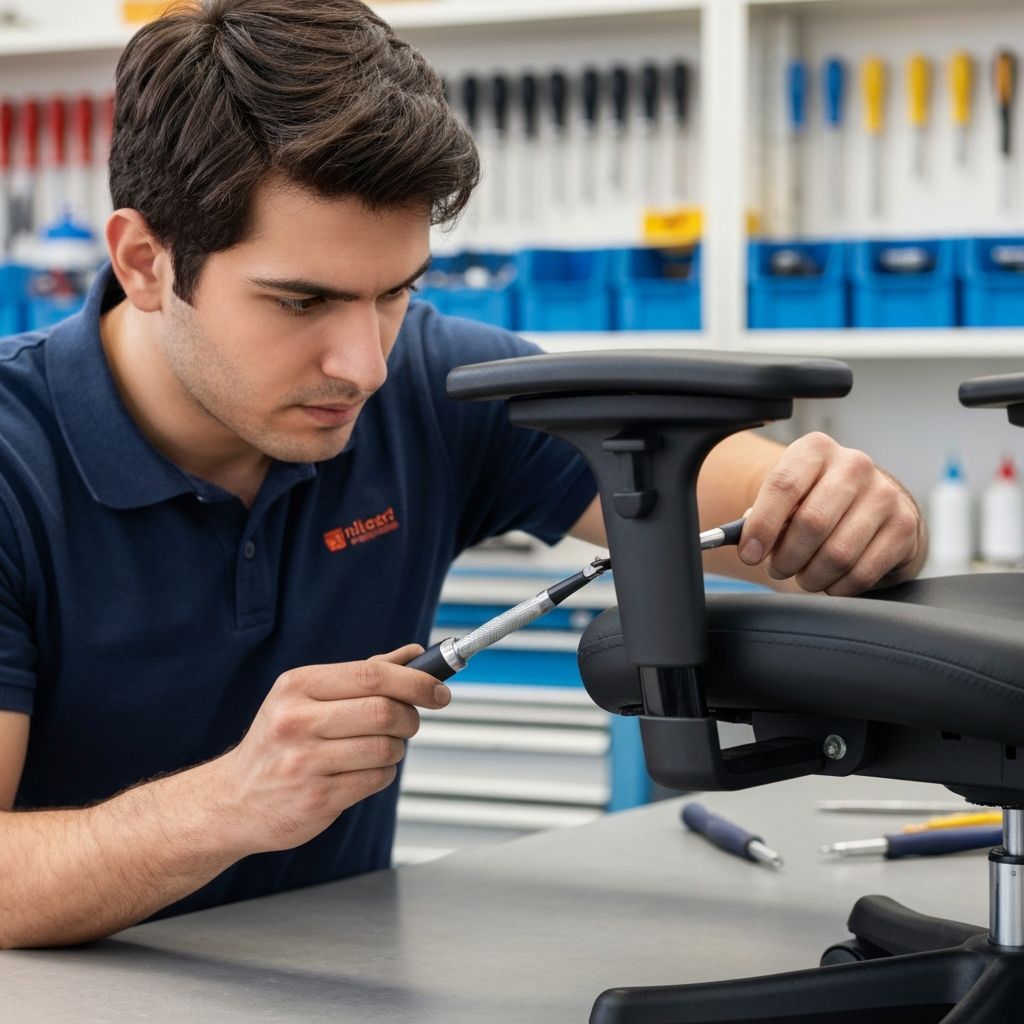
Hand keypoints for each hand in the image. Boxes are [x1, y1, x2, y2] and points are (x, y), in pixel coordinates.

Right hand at [214, 645, 448, 853]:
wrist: (232, 800)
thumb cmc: (279, 742)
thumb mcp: (308, 697)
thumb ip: (363, 673)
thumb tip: (414, 653)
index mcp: (297, 686)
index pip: (373, 674)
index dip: (416, 681)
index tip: (439, 689)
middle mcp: (296, 721)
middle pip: (384, 711)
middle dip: (411, 717)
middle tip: (410, 722)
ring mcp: (304, 762)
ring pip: (386, 748)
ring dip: (396, 749)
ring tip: (377, 748)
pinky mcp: (316, 798)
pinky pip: (376, 779)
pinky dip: (382, 774)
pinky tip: (360, 771)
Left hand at [737, 432, 924, 595]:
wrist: (868, 503)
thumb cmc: (814, 500)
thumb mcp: (789, 495)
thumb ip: (765, 514)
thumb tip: (745, 543)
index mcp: (816, 449)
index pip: (783, 486)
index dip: (762, 526)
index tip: (749, 554)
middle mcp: (854, 465)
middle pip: (812, 523)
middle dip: (786, 557)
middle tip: (777, 569)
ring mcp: (884, 494)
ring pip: (838, 554)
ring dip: (811, 576)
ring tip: (802, 575)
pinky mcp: (904, 526)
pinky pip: (862, 573)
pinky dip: (838, 587)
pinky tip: (829, 580)